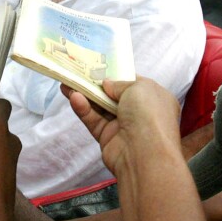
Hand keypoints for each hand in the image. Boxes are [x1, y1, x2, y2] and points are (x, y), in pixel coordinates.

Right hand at [64, 78, 179, 173]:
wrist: (145, 154)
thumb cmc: (149, 115)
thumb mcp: (139, 88)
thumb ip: (120, 83)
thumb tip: (107, 84)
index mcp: (155, 98)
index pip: (134, 83)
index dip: (117, 75)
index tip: (100, 66)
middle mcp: (140, 112)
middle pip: (114, 95)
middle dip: (96, 85)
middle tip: (77, 73)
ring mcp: (123, 126)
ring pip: (100, 107)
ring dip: (85, 95)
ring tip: (67, 83)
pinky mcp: (108, 138)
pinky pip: (94, 121)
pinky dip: (84, 109)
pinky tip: (74, 98)